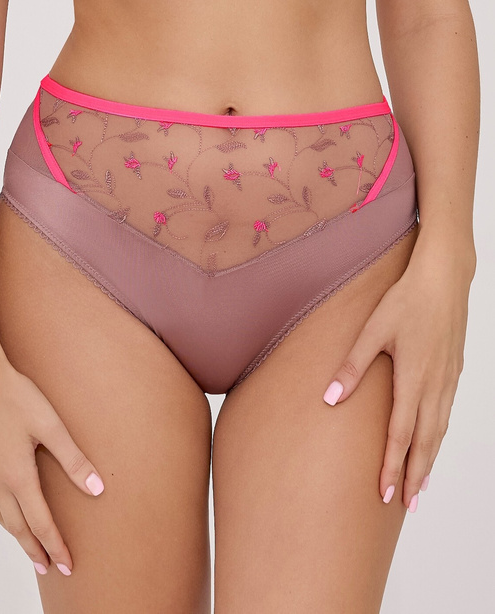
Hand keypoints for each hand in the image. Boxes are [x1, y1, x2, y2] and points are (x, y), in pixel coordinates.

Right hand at [0, 350, 104, 575]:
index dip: (55, 545)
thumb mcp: (51, 426)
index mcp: (17, 475)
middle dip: (34, 549)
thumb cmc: (14, 396)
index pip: (40, 522)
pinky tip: (5, 506)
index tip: (66, 564)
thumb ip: (74, 459)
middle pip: (16, 526)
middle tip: (47, 567)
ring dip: (15, 533)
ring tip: (28, 544)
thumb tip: (97, 489)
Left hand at [321, 241, 474, 511]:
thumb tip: (329, 399)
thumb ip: (351, 367)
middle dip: (415, 475)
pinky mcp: (453, 371)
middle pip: (425, 442)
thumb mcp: (372, 331)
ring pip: (439, 430)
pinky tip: (432, 441)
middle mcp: (434, 385)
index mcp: (413, 379)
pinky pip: (446, 413)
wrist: (444, 278)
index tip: (386, 495)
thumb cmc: (406, 301)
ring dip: (429, 460)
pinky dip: (438, 436)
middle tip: (407, 504)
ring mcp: (447, 379)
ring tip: (421, 484)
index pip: (401, 435)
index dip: (393, 467)